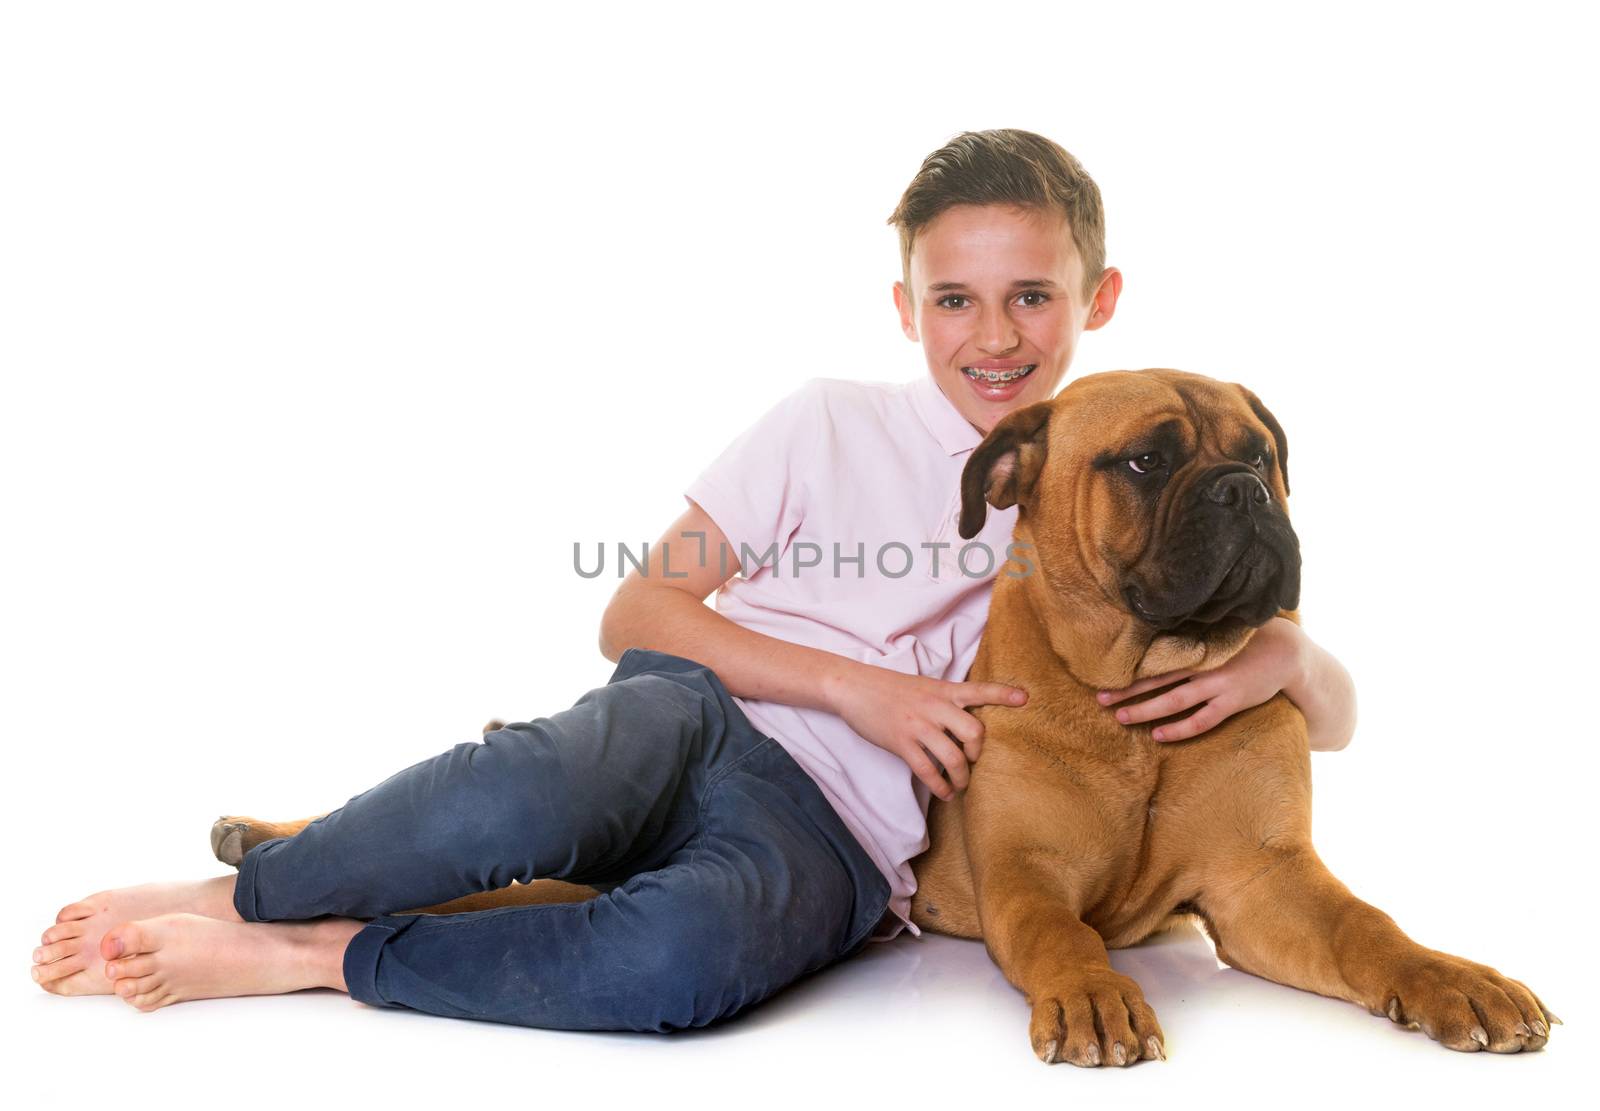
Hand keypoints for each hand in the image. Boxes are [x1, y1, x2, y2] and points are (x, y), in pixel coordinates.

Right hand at [826, 664, 1027, 799]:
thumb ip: (946, 699)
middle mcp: (935, 706)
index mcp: (943, 690)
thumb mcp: (924, 685)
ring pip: (952, 757)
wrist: (853, 687)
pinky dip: (939, 786)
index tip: (1025, 698)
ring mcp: (918, 725)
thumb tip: (966, 723)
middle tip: (973, 761)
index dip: (1002, 694)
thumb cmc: (890, 688)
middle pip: (974, 731)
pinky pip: (926, 770)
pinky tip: (943, 792)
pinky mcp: (900, 742)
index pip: (979, 690)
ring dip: (962, 777)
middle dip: (979, 753)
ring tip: (960, 785)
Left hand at [1096, 617, 1307, 742]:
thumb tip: (1163, 624)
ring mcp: (1217, 685)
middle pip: (1156, 681)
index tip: (1105, 675)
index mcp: (1196, 647)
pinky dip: (1180, 729)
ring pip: (1173, 702)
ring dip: (1145, 711)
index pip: (1155, 659)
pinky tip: (1160, 735)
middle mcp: (1202, 666)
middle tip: (1100, 700)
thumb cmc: (1248, 638)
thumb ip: (1193, 632)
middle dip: (1127, 691)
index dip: (1129, 669)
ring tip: (1121, 718)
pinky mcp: (1232, 702)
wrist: (1287, 652)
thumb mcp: (1218, 630)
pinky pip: (1202, 720)